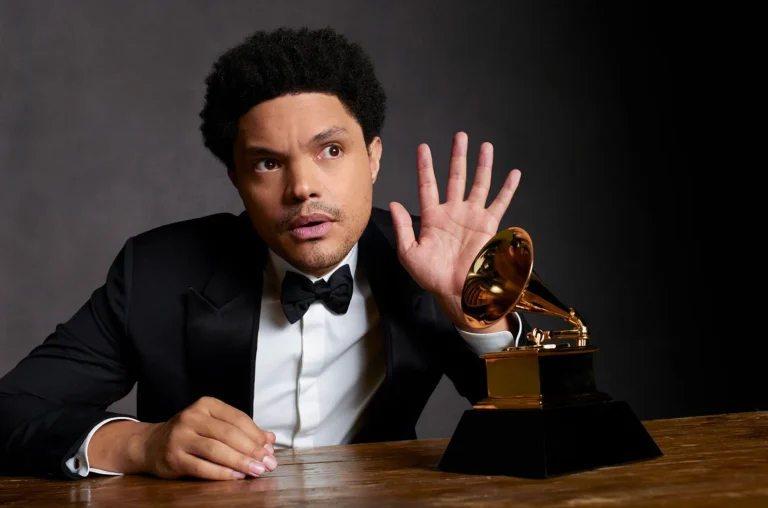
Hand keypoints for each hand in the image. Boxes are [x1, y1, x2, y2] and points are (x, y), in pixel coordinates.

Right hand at [90, 396, 277, 479]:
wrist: (151, 445)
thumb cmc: (190, 434)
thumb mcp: (214, 425)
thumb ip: (242, 430)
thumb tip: (270, 439)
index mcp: (206, 405)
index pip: (238, 418)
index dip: (257, 435)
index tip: (270, 450)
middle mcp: (192, 417)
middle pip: (229, 434)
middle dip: (252, 450)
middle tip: (268, 464)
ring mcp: (180, 436)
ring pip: (216, 450)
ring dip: (240, 462)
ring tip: (256, 471)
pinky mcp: (173, 457)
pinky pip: (201, 467)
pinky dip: (221, 473)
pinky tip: (236, 476)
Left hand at [389, 132, 520, 329]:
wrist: (456, 291)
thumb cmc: (432, 276)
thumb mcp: (409, 253)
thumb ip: (403, 227)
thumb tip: (395, 203)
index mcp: (433, 217)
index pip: (427, 185)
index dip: (425, 167)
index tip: (423, 148)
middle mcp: (453, 212)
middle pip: (455, 178)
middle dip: (457, 157)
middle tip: (460, 137)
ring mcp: (472, 217)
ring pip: (479, 184)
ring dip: (482, 165)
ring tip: (484, 146)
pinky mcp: (488, 225)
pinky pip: (500, 203)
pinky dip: (508, 188)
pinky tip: (513, 173)